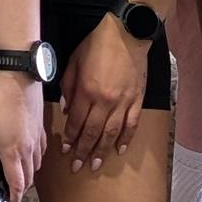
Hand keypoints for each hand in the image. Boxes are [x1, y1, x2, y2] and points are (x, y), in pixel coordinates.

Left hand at [0, 71, 45, 201]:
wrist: (19, 79)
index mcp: (12, 152)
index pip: (16, 183)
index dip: (14, 197)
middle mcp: (28, 150)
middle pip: (29, 177)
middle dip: (22, 188)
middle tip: (13, 193)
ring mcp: (36, 139)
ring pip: (37, 165)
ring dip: (30, 174)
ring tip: (21, 177)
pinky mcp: (40, 128)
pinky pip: (41, 151)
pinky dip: (36, 159)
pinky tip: (30, 155)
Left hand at [57, 12, 147, 170]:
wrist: (126, 35)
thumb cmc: (96, 45)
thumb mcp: (74, 62)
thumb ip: (68, 87)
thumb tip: (68, 109)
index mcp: (87, 91)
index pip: (76, 122)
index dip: (70, 137)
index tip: (65, 150)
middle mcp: (105, 101)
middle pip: (92, 132)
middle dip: (83, 151)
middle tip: (77, 166)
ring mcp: (123, 102)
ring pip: (111, 133)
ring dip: (102, 151)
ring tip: (95, 164)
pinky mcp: (137, 100)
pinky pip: (131, 125)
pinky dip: (125, 139)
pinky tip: (119, 150)